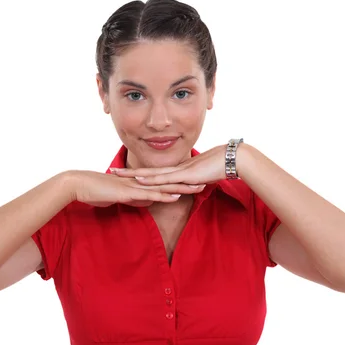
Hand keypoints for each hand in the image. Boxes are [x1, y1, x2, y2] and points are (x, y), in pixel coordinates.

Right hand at [66, 170, 205, 207]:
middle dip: (188, 181)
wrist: (79, 185)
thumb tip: (149, 202)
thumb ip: (136, 199)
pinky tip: (175, 195)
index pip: (164, 181)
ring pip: (163, 186)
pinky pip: (149, 194)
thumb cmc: (96, 192)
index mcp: (139, 182)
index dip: (181, 180)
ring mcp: (135, 186)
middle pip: (169, 181)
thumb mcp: (120, 197)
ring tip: (199, 187)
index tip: (196, 180)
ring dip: (181, 187)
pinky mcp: (128, 192)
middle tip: (207, 180)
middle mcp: (140, 182)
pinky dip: (163, 195)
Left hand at [111, 144, 228, 185]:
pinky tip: (139, 180)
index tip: (125, 172)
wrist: (233, 159)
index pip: (155, 172)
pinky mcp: (185, 175)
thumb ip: (195, 181)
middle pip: (147, 172)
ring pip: (151, 175)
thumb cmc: (221, 166)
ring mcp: (179, 172)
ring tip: (118, 175)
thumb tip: (192, 186)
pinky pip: (165, 179)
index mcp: (178, 170)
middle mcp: (175, 169)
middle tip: (111, 171)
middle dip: (129, 172)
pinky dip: (151, 180)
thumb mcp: (204, 176)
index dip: (139, 173)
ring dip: (134, 175)